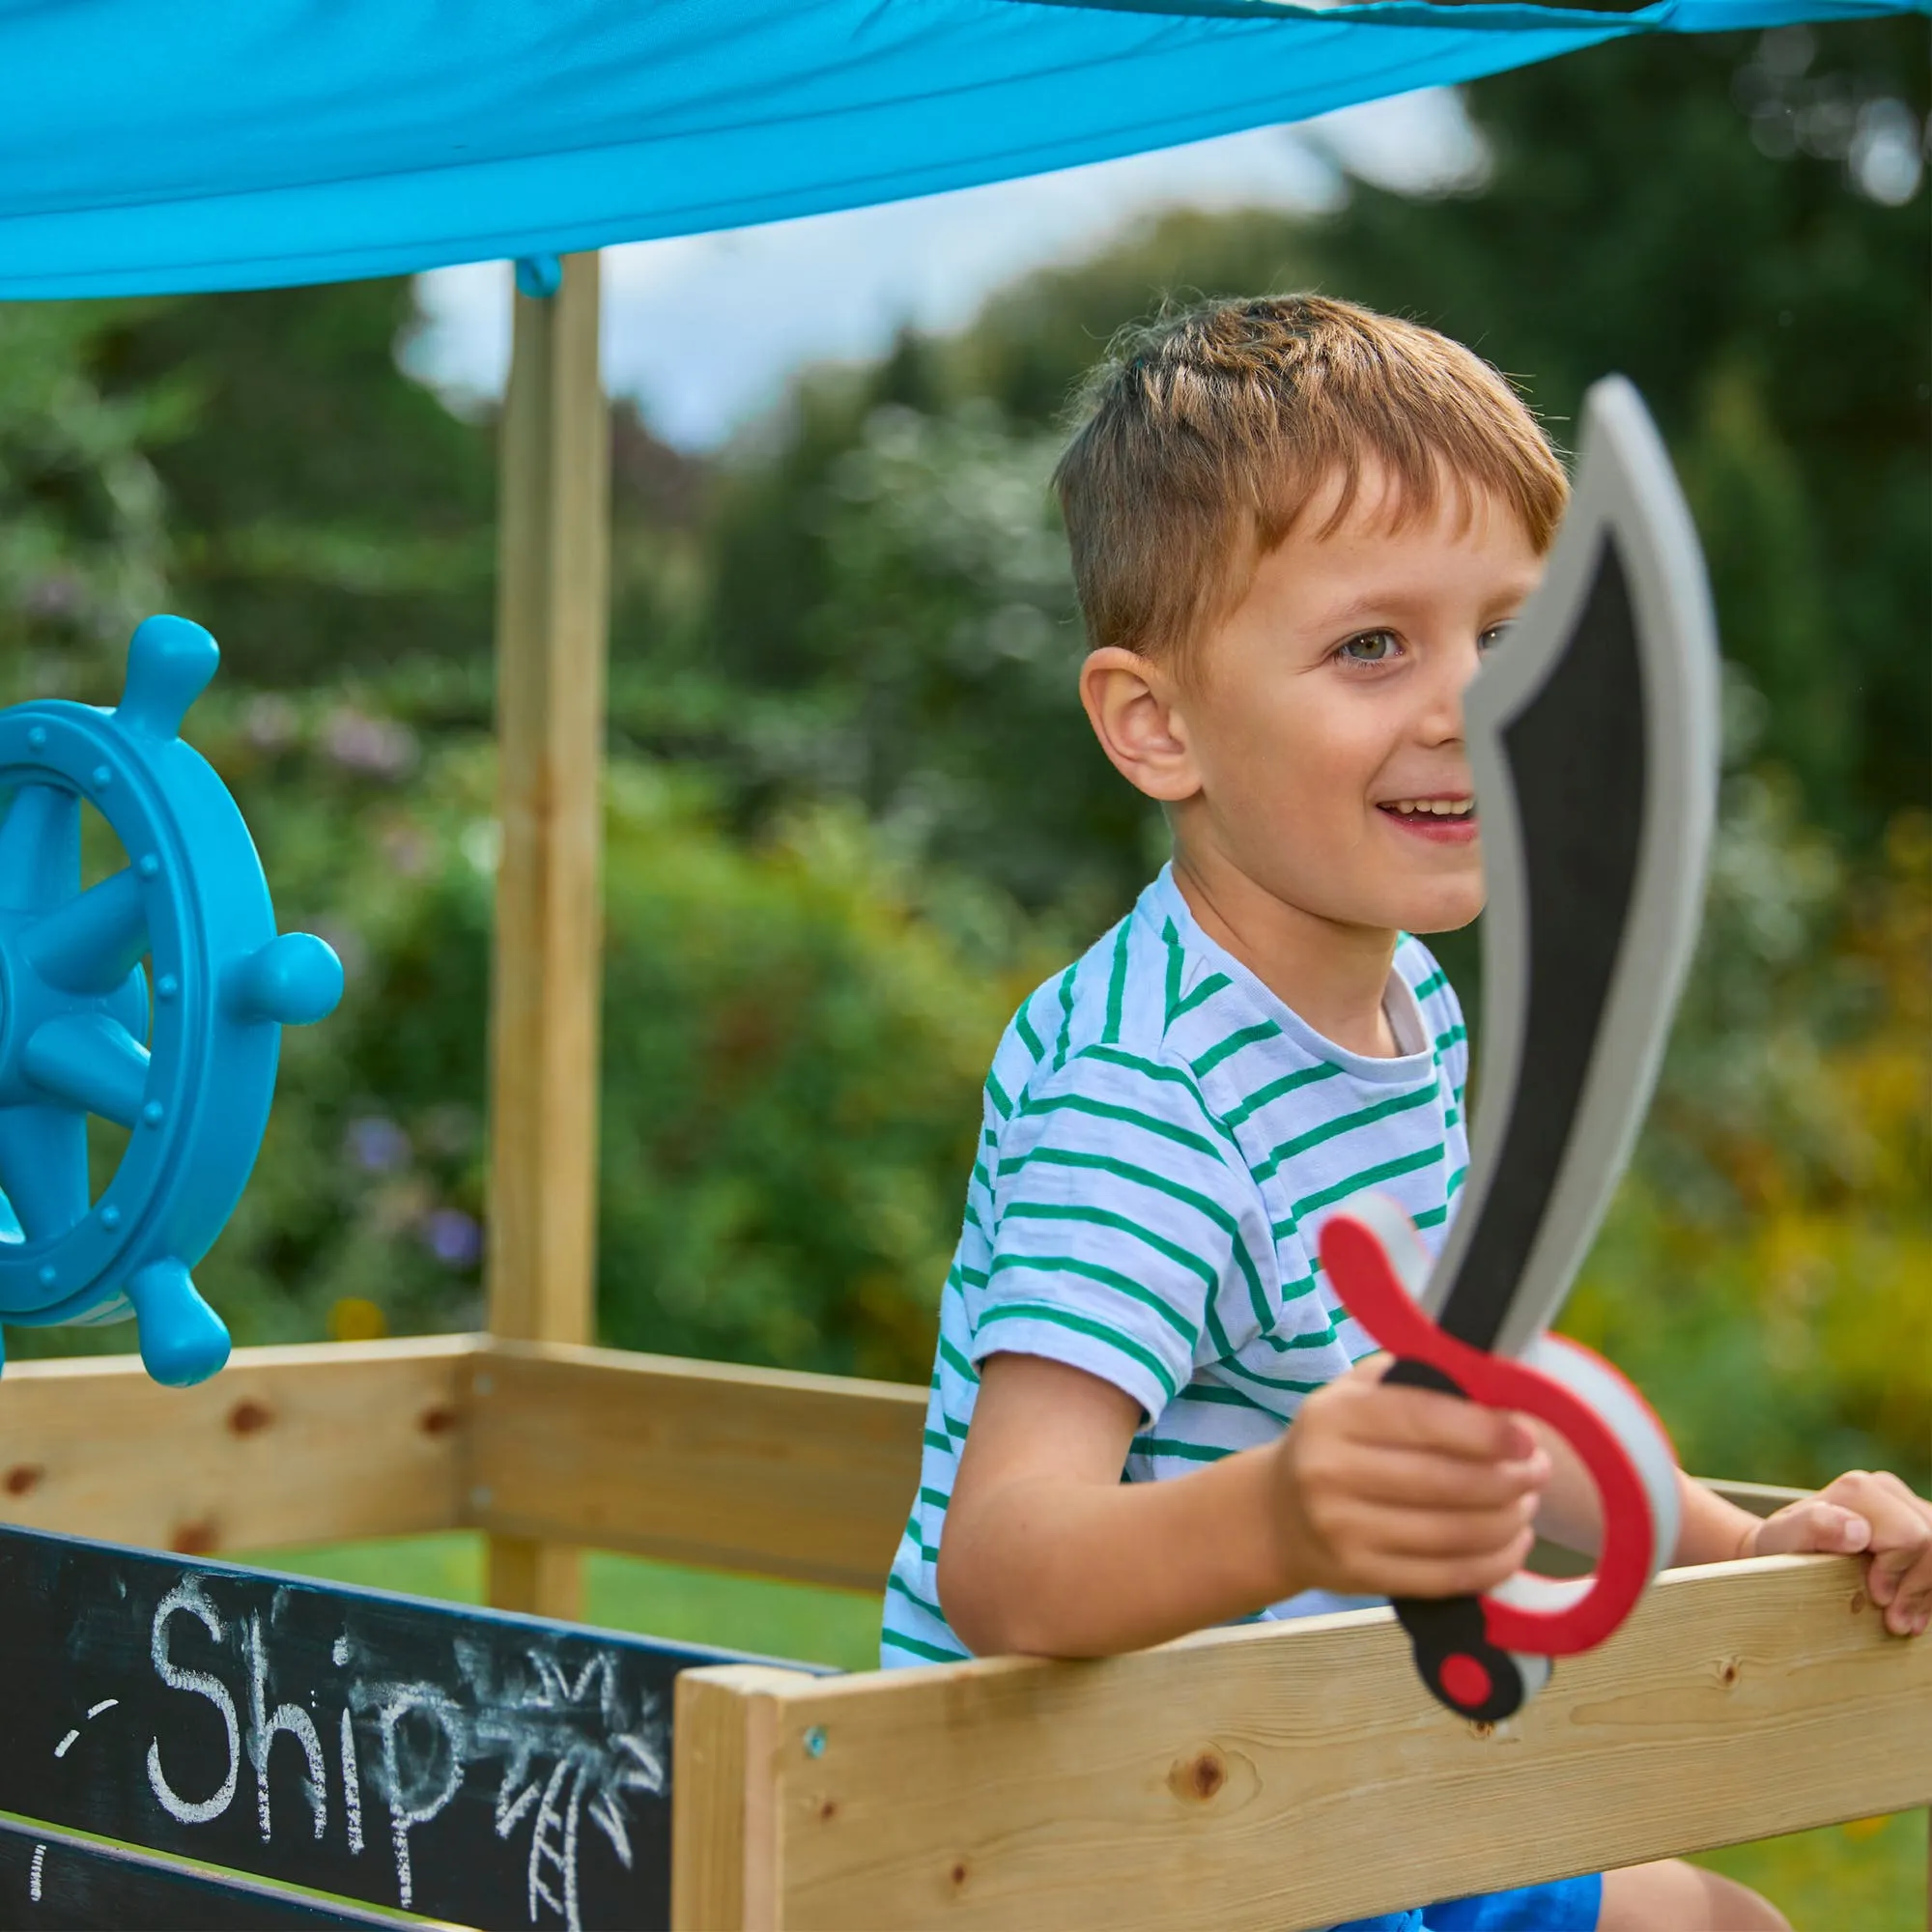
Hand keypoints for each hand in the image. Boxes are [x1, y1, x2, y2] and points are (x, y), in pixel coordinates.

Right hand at [1269, 1354, 1549, 1601]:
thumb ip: (1409, 1382)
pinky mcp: (1362, 1578)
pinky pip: (1446, 1577)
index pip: (1423, 1418)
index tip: (1527, 1436)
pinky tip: (1512, 1544)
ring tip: (1527, 1504)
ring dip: (1509, 1521)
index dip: (1484, 1430)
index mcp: (1334, 1416)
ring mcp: (1344, 1531)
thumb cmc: (1331, 1444)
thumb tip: (1490, 1386)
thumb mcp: (1351, 1395)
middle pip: (1447, 1482)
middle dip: (1510, 1478)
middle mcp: (1331, 1472)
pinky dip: (1494, 1563)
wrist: (1275, 1516)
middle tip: (1539, 1471)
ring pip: (1454, 1534)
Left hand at [1746, 1470, 1931, 1637]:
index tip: (1877, 1598)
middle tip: (1894, 1620)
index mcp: (1859, 1490)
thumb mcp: (1782, 1540)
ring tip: (1902, 1620)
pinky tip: (1913, 1611)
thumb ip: (1812, 1527)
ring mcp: (1910, 1508)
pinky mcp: (1922, 1528)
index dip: (1897, 1571)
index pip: (1908, 1535)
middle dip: (1918, 1589)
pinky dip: (1931, 1592)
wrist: (1790, 1550)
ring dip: (1928, 1594)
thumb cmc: (1785, 1547)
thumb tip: (1858, 1530)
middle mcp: (1888, 1492)